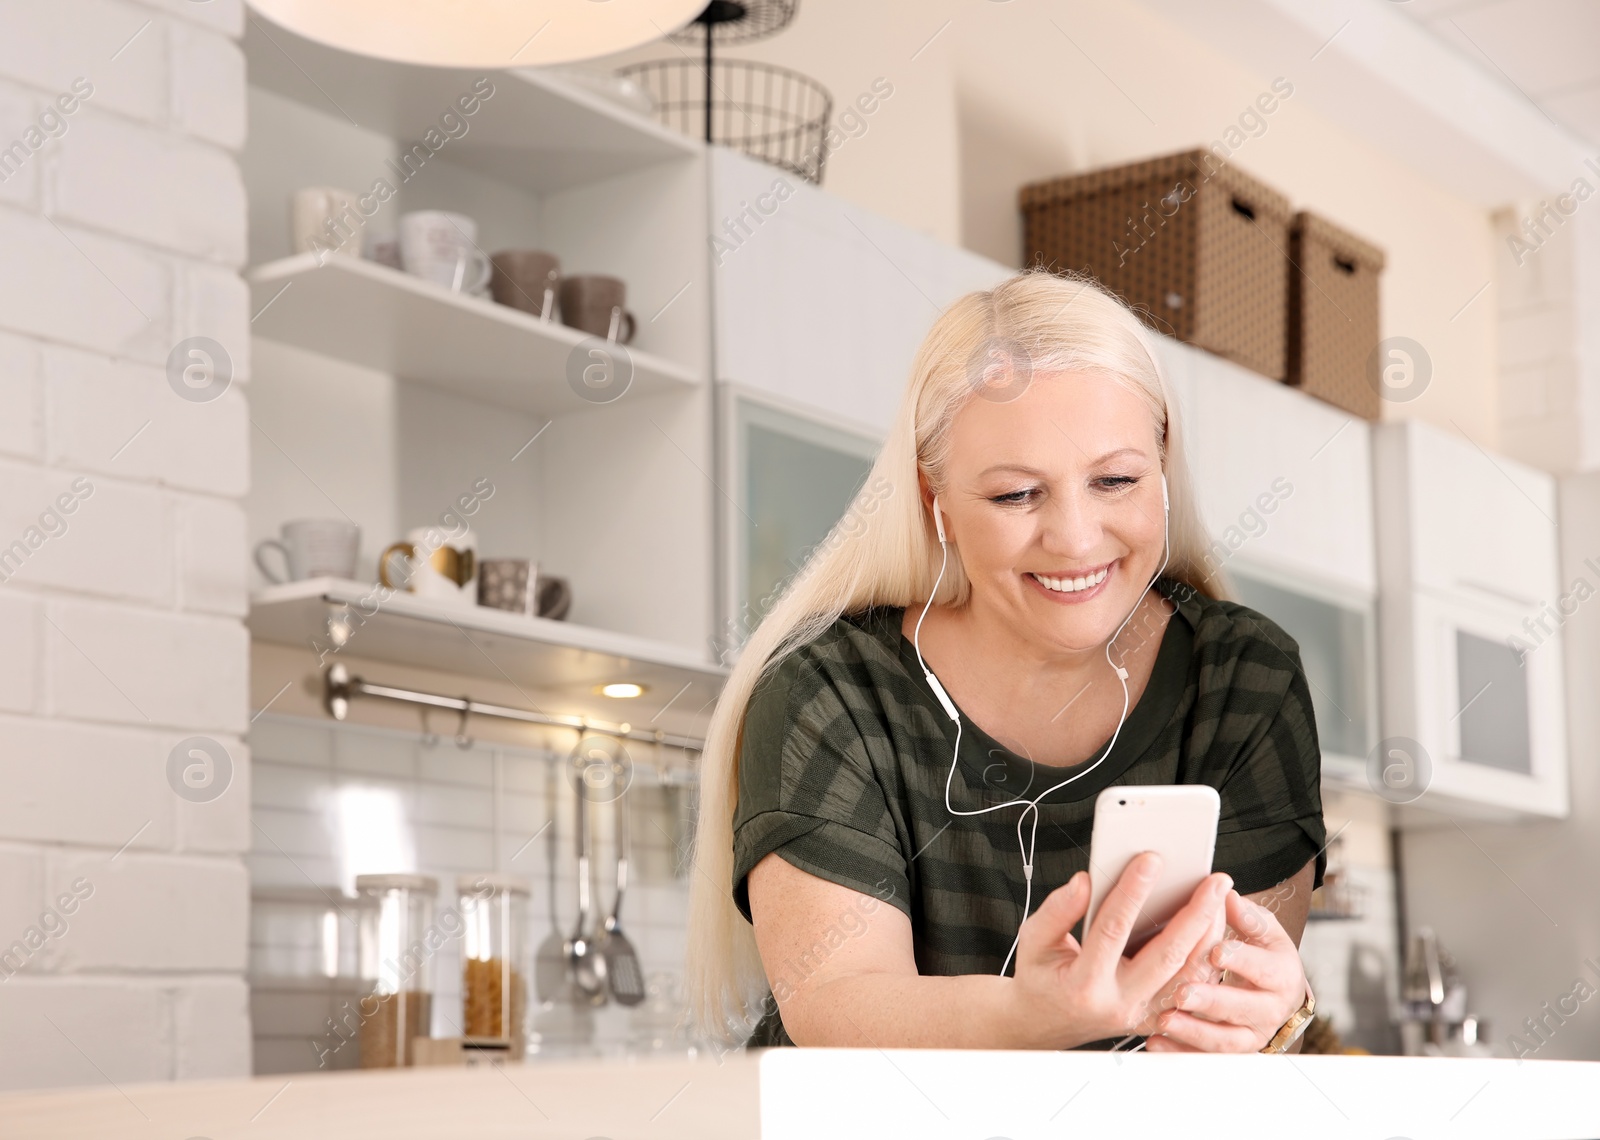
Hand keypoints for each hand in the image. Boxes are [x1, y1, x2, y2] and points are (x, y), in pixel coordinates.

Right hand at [1005, 852, 1232, 1048]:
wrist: (1044, 1025)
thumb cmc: (1040, 979)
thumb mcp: (1033, 942)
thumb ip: (1057, 911)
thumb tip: (1084, 882)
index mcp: (1084, 984)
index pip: (1113, 930)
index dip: (1132, 892)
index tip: (1151, 859)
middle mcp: (1119, 1003)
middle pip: (1167, 955)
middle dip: (1196, 914)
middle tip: (1215, 881)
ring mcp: (1142, 1014)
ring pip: (1189, 974)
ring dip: (1210, 935)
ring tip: (1221, 899)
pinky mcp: (1156, 1017)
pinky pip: (1190, 988)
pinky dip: (1206, 957)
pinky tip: (1213, 928)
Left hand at [1143, 888, 1307, 1051]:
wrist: (1276, 994)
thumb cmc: (1262, 953)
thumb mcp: (1263, 931)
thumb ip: (1246, 915)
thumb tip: (1228, 897)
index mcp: (1281, 975)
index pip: (1262, 968)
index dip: (1240, 960)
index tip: (1215, 952)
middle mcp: (1271, 1010)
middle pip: (1243, 1008)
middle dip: (1212, 1001)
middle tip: (1182, 992)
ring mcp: (1252, 1035)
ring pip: (1225, 1040)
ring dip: (1193, 1032)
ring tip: (1164, 1020)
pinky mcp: (1232, 1052)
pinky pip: (1205, 1057)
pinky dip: (1180, 1052)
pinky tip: (1155, 1044)